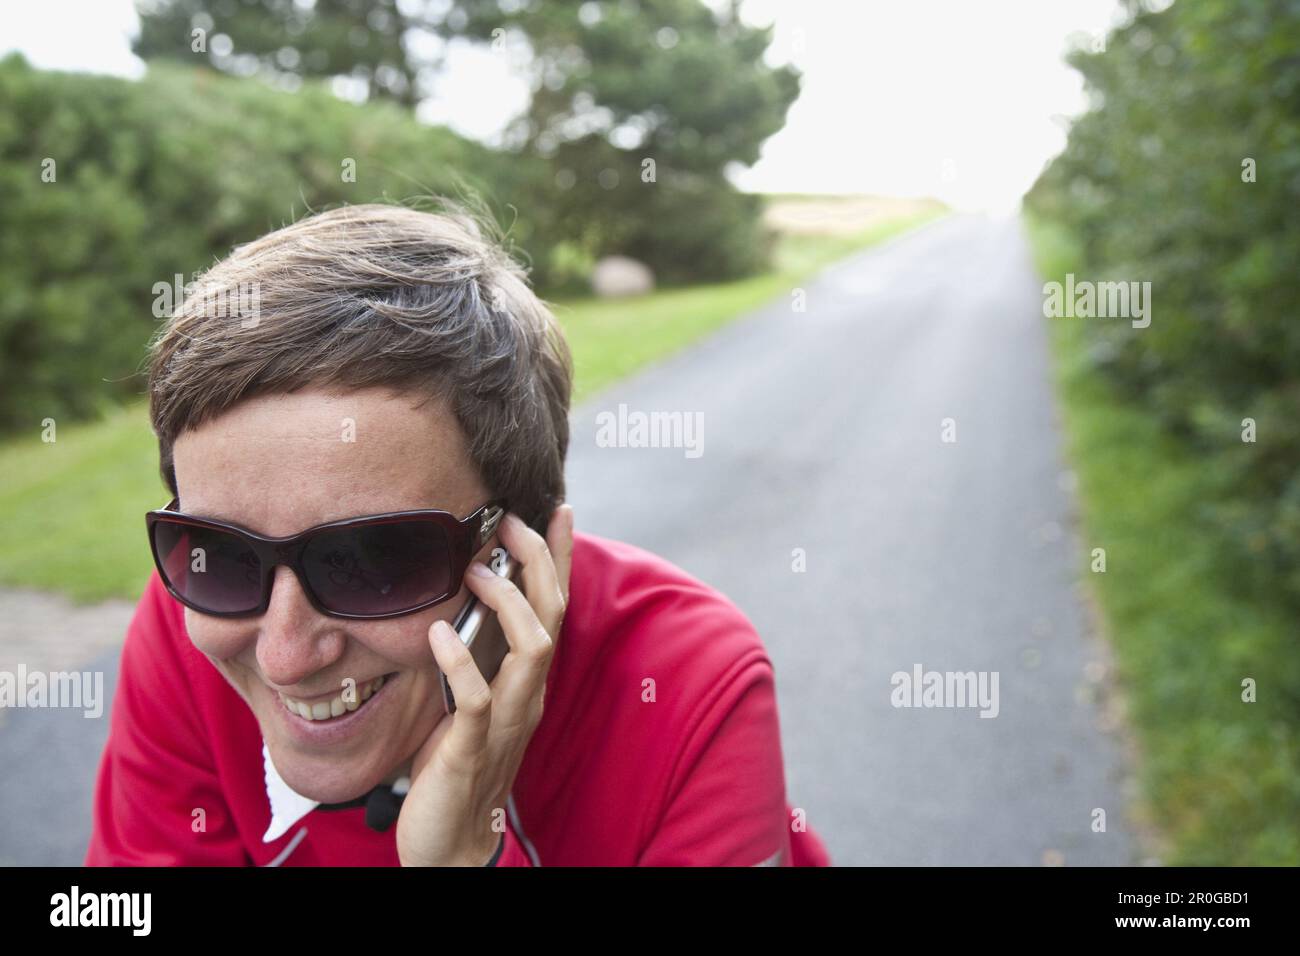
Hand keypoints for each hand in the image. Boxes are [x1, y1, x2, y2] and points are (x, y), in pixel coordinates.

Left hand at [395, 503, 573, 865]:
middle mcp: (526, 695)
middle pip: (552, 615)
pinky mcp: (473, 749)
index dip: (559, 559)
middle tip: (512, 523)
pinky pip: (478, 700)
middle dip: (539, 563)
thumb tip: (460, 604)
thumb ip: (475, 656)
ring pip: (533, 649)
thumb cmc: (453, 768)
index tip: (559, 511)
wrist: (450, 844)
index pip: (553, 608)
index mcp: (526, 681)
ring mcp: (505, 721)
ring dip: (510, 603)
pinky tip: (438, 634)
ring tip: (477, 572)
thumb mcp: (468, 700)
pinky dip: (462, 662)